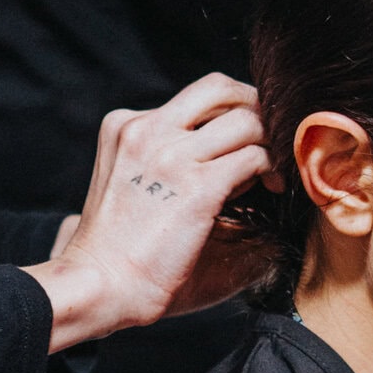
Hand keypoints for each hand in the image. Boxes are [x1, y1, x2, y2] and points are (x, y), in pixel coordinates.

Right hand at [23, 75, 270, 353]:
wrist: (101, 284)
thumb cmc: (116, 249)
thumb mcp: (126, 180)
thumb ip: (160, 157)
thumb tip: (218, 155)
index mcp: (125, 125)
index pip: (193, 97)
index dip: (227, 112)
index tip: (242, 137)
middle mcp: (147, 129)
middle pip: (221, 88)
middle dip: (255, 106)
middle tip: (269, 137)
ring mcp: (172, 155)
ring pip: (247, 120)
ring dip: (269, 143)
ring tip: (271, 172)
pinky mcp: (198, 187)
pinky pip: (255, 156)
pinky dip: (272, 169)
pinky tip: (272, 188)